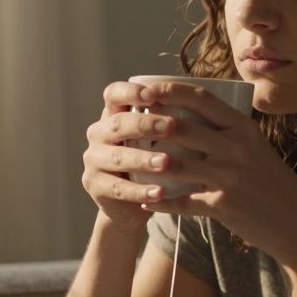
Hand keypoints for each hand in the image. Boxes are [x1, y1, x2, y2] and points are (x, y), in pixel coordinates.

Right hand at [81, 80, 179, 230]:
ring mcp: (93, 160)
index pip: (114, 94)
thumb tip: (202, 104)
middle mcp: (99, 133)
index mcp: (113, 115)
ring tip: (166, 163)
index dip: (130, 92)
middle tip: (171, 127)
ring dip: (143, 159)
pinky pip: (118, 188)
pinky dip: (140, 191)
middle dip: (145, 124)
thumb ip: (167, 122)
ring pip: (117, 157)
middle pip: (118, 124)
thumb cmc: (150, 163)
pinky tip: (160, 192)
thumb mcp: (155, 140)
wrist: (132, 203)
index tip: (152, 95)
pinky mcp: (95, 185)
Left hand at [137, 81, 296, 258]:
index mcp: (244, 129)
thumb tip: (187, 116)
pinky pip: (183, 202)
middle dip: (151, 122)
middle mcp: (237, 148)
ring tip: (130, 161)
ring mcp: (230, 176)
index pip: (202, 99)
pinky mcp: (224, 205)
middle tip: (128, 121)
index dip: (170, 90)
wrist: (296, 223)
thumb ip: (227, 132)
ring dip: (148, 163)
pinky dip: (161, 203)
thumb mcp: (255, 149)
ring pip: (176, 163)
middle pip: (183, 127)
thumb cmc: (270, 182)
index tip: (146, 87)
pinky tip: (145, 202)